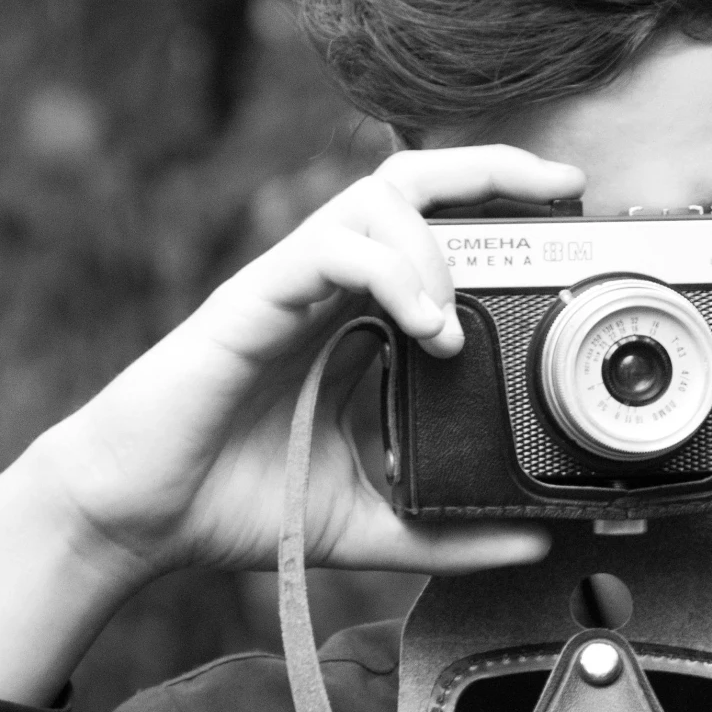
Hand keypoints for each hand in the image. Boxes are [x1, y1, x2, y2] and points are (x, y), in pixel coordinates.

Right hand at [0, 145, 577, 702]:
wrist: (140, 518)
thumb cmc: (237, 502)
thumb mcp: (369, 522)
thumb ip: (450, 530)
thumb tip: (536, 542)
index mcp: (358, 315)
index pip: (437, 223)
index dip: (503, 201)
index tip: (572, 212)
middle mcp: (329, 282)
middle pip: (413, 176)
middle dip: (492, 168)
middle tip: (562, 190)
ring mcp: (290, 282)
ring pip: (374, 195)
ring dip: (437, 244)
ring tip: (456, 324)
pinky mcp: (254, 298)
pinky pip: (331, 247)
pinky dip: (393, 272)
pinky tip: (427, 329)